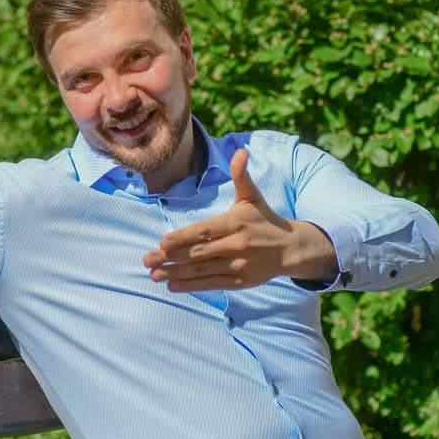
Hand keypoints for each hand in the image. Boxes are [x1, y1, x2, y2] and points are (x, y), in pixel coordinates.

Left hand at [143, 148, 337, 290]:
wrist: (291, 248)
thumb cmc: (264, 219)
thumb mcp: (252, 197)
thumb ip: (241, 176)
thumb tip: (240, 152)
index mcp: (235, 223)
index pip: (204, 231)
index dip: (183, 237)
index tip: (163, 242)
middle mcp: (236, 245)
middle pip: (199, 253)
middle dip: (171, 258)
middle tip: (148, 260)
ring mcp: (238, 265)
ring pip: (202, 271)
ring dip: (176, 274)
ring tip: (154, 275)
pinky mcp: (240, 282)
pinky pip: (212, 284)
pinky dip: (191, 286)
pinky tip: (172, 286)